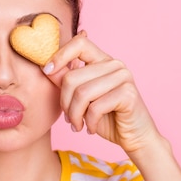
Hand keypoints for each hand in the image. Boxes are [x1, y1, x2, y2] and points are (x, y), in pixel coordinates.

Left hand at [44, 31, 158, 153]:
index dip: (59, 55)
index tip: (47, 71)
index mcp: (102, 60)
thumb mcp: (81, 98)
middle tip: (69, 118)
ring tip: (77, 125)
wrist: (134, 137)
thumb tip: (45, 66)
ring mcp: (123, 77)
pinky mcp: (128, 94)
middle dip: (65, 103)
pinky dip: (89, 122)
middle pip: (72, 77)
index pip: (79, 43)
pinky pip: (95, 107)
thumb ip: (66, 80)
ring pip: (82, 93)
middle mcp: (114, 64)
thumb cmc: (106, 117)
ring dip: (75, 115)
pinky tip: (91, 129)